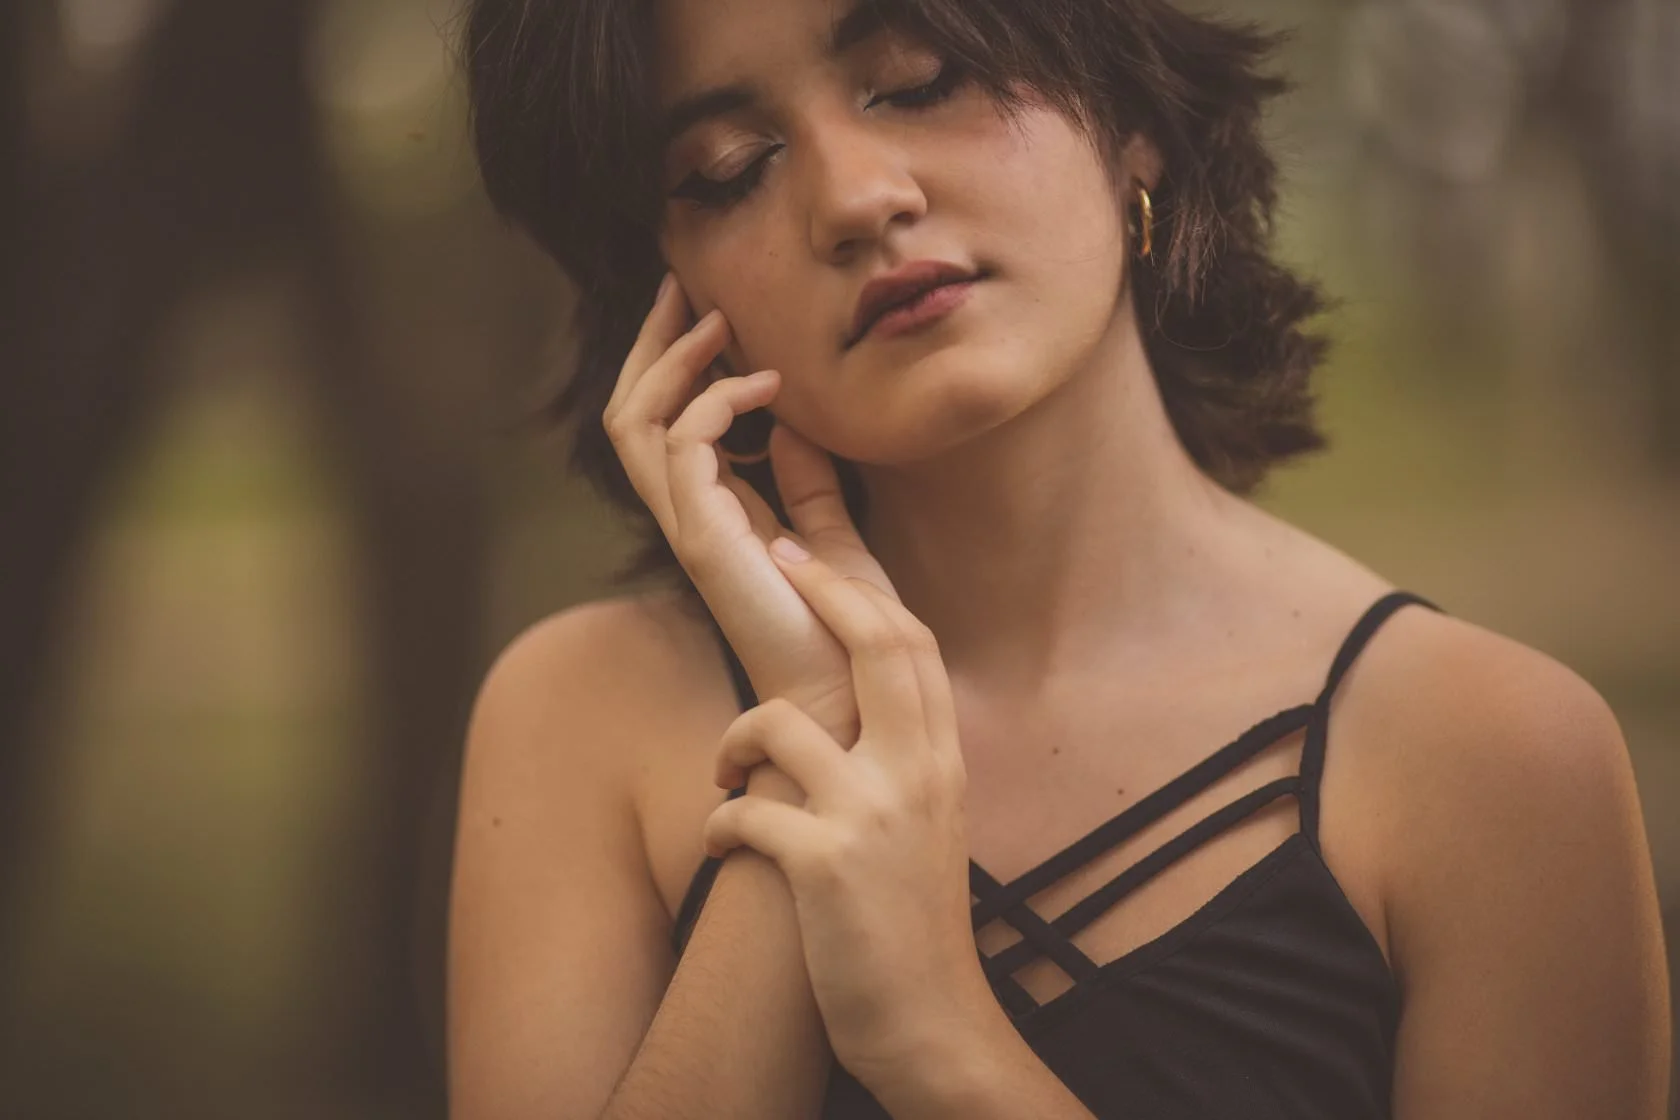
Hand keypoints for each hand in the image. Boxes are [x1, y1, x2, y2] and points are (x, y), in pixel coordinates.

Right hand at [602, 273, 893, 756]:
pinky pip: (684, 447)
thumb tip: (798, 424)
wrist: (850, 693)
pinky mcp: (706, 540)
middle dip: (652, 346)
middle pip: (631, 415)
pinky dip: (718, 402)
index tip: (709, 309)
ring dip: (675, 361)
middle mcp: (687, 517)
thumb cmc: (844, 626)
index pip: (664, 425)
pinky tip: (768, 385)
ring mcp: (690, 529)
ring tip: (719, 320)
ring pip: (636, 424)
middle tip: (682, 287)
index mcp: (712, 514)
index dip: (674, 365)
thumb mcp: (831, 533)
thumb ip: (807, 483)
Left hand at [701, 539, 997, 1089]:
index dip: (859, 590)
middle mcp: (918, 774)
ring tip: (727, 775)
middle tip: (771, 555)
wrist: (932, 1025)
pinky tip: (726, 850)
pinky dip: (722, 823)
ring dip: (734, 740)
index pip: (913, 645)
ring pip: (780, 723)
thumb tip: (852, 713)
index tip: (811, 555)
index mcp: (943, 761)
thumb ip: (905, 761)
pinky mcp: (826, 864)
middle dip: (820, 587)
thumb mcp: (930, 824)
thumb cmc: (915, 924)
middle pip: (878, 644)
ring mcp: (874, 815)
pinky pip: (746, 810)